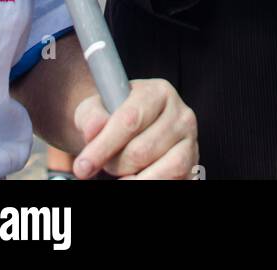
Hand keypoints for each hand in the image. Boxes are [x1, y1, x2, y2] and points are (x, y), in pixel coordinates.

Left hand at [72, 79, 197, 180]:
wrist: (132, 128)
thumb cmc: (114, 117)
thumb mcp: (97, 108)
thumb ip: (92, 116)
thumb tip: (94, 129)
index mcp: (158, 92)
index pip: (130, 120)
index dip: (104, 145)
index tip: (83, 165)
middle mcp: (181, 114)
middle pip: (142, 151)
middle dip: (115, 164)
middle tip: (105, 164)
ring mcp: (190, 141)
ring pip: (162, 171)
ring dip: (133, 178)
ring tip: (122, 173)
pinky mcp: (193, 165)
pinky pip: (174, 182)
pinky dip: (150, 183)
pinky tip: (136, 178)